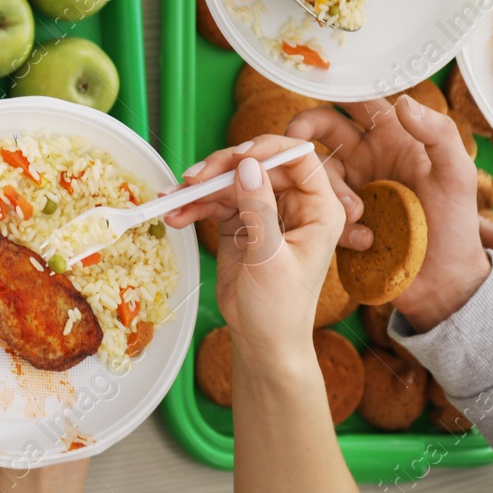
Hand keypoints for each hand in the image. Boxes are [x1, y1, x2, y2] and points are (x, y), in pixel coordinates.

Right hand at [165, 136, 364, 363]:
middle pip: (258, 165)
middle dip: (222, 169)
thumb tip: (247, 166)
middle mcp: (294, 205)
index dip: (267, 150)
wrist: (263, 343)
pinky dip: (195, 206)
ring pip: (232, 181)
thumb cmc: (280, 310)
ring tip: (173, 199)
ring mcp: (265, 212)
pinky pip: (216, 202)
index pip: (298, 159)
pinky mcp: (241, 224)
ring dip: (201, 188)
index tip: (236, 157)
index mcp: (319, 209)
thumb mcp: (270, 259)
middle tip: (193, 179)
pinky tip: (176, 214)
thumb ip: (258, 210)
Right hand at [286, 98, 487, 331]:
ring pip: (316, 170)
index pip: (360, 103)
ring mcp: (348, 188)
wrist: (444, 284)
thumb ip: (438, 133)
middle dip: (305, 131)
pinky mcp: (335, 218)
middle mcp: (366, 158)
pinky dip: (331, 220)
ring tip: (358, 214)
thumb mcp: (457, 175)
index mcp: (393, 138)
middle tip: (294, 140)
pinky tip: (360, 239)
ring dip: (328, 187)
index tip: (315, 91)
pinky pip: (316, 209)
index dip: (337, 92)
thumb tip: (403, 103)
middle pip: (323, 129)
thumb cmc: (456, 227)